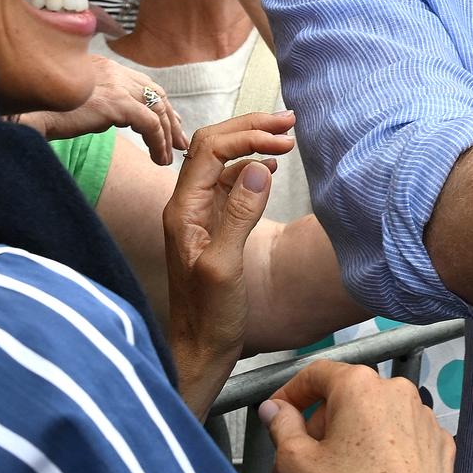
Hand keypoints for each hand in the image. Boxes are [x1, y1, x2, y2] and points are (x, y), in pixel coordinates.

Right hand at [15, 60, 186, 164]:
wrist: (23, 112)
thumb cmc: (38, 109)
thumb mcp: (71, 99)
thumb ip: (93, 102)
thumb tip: (107, 117)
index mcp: (101, 66)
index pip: (142, 82)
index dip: (159, 104)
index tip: (169, 123)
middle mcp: (112, 70)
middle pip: (156, 92)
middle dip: (171, 118)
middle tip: (179, 141)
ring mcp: (115, 85)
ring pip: (157, 109)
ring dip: (167, 135)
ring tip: (169, 157)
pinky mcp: (116, 104)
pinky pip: (150, 124)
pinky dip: (159, 142)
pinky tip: (158, 158)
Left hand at [163, 113, 295, 408]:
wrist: (200, 350)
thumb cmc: (210, 317)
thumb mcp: (225, 266)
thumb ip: (238, 215)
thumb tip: (257, 167)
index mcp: (183, 211)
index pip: (209, 149)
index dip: (245, 134)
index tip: (281, 136)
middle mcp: (186, 207)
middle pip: (212, 146)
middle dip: (249, 128)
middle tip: (288, 122)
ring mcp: (199, 216)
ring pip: (221, 162)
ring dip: (252, 144)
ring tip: (286, 138)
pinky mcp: (213, 228)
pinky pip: (228, 183)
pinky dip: (250, 167)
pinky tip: (270, 168)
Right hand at [260, 360, 456, 472]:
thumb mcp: (298, 462)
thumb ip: (281, 426)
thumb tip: (275, 409)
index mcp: (360, 386)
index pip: (315, 374)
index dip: (290, 394)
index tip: (279, 413)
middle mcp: (397, 393)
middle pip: (344, 402)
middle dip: (317, 434)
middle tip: (297, 468)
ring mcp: (424, 419)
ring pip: (372, 424)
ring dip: (345, 448)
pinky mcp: (439, 446)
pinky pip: (399, 441)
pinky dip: (380, 455)